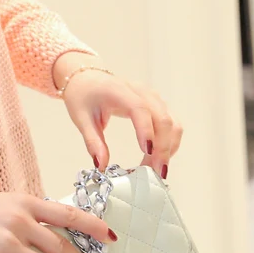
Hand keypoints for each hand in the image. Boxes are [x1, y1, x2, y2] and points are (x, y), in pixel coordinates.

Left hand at [54, 54, 183, 179]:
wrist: (86, 79)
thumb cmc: (83, 96)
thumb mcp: (81, 118)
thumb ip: (92, 141)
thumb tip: (102, 166)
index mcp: (118, 91)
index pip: (139, 108)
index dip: (146, 130)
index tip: (146, 152)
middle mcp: (141, 92)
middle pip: (162, 119)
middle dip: (162, 148)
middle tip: (153, 173)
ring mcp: (152, 97)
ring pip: (172, 123)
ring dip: (168, 148)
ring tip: (154, 169)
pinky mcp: (157, 105)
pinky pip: (171, 124)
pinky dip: (169, 143)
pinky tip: (158, 158)